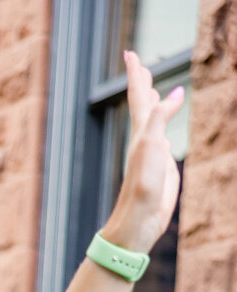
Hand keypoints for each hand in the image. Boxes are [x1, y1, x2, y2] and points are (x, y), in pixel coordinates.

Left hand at [103, 51, 183, 255]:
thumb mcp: (151, 146)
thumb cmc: (142, 186)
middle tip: (138, 64)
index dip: (135, 75)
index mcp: (141, 131)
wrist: (139, 221)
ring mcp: (153, 152)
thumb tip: (175, 93)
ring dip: (153, 104)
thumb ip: (161, 117)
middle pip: (143, 104)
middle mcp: (145, 138)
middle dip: (141, 84)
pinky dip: (163, 131)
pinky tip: (164, 132)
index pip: (138, 96)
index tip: (130, 55)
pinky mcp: (162, 166)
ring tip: (153, 90)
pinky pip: (162, 141)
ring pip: (153, 121)